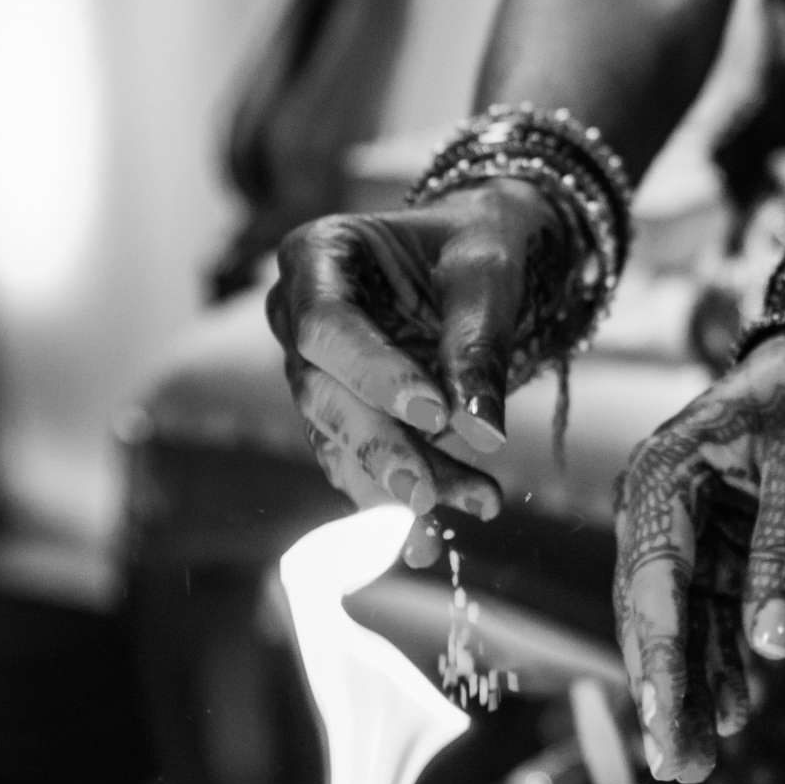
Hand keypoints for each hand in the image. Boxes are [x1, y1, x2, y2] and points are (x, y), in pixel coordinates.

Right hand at [267, 179, 581, 562]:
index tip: (434, 414)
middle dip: (379, 448)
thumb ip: (478, 344)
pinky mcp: (338, 414)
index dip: (374, 374)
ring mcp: (311, 369)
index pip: (328, 325)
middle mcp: (297, 315)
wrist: (475, 258)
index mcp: (318, 255)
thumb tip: (483, 432)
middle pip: (322, 393)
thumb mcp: (487, 276)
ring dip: (403, 484)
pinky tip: (433, 537)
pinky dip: (399, 502)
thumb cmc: (477, 246)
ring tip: (469, 509)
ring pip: (342, 440)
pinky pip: (358, 465)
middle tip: (427, 496)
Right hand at [613, 335, 784, 781]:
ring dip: (694, 690)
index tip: (664, 724)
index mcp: (662, 479)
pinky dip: (724, 661)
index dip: (661, 662)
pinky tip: (737, 710)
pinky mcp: (715, 546)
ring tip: (703, 761)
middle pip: (653, 615)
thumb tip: (773, 645)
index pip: (654, 586)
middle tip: (678, 769)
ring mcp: (683, 530)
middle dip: (666, 694)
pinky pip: (713, 613)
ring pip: (681, 625)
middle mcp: (656, 508)